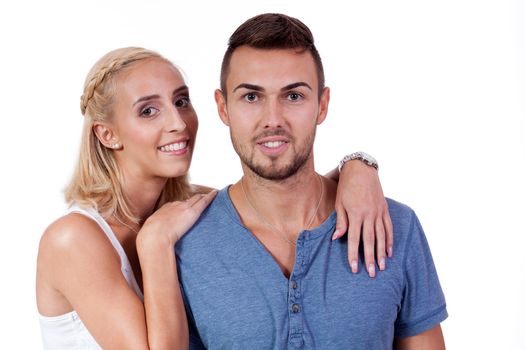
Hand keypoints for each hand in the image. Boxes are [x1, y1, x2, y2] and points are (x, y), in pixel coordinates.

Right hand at [139, 191, 216, 246]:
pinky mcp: (192, 212)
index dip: (182, 206)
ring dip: (202, 197)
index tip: (187, 207)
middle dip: (194, 199)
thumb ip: (155, 233)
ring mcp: (184, 208)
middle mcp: (174, 206)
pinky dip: (210, 197)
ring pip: (196, 199)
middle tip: (201, 198)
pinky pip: (203, 202)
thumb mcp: (150, 232)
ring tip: (210, 195)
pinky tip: (215, 193)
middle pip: (187, 200)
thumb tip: (153, 241)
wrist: (154, 236)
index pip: (175, 205)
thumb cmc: (150, 238)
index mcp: (164, 210)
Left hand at [332, 161, 392, 276]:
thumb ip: (340, 222)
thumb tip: (336, 238)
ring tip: (381, 267)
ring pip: (381, 236)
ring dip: (381, 253)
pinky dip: (389, 240)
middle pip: (369, 241)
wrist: (361, 170)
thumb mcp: (339, 203)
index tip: (354, 268)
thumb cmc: (346, 187)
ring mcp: (378, 212)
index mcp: (355, 214)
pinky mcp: (385, 209)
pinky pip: (389, 227)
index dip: (353, 254)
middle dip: (370, 258)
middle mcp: (368, 214)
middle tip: (371, 273)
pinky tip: (389, 252)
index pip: (353, 239)